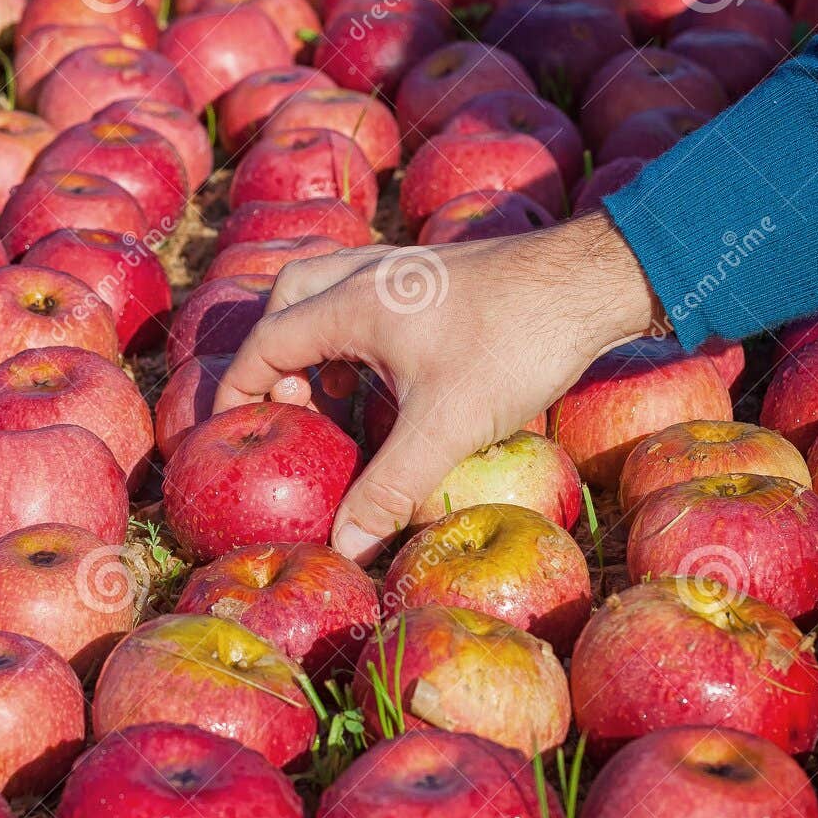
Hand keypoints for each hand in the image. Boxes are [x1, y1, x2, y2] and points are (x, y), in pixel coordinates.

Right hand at [214, 212, 661, 563]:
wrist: (589, 280)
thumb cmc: (514, 345)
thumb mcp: (447, 426)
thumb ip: (389, 487)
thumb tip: (344, 547)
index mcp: (351, 305)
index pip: (265, 344)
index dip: (237, 391)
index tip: (229, 432)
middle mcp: (366, 276)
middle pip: (285, 302)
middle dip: (272, 357)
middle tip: (292, 409)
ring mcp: (402, 270)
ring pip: (325, 292)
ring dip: (313, 342)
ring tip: (337, 399)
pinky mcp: (432, 275)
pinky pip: (364, 296)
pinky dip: (351, 334)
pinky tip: (389, 379)